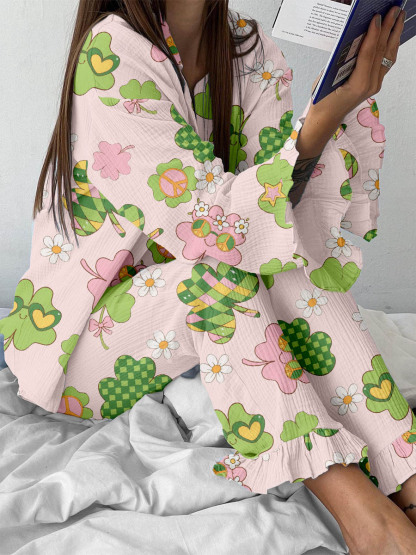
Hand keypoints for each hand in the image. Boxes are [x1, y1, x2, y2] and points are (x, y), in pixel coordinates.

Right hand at [311, 5, 405, 119]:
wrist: (326, 118)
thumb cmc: (323, 100)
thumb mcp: (327, 78)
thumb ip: (342, 60)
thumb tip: (354, 40)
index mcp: (358, 84)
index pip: (368, 54)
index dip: (373, 34)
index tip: (377, 17)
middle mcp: (370, 85)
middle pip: (381, 52)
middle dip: (389, 28)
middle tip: (394, 10)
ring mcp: (375, 85)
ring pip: (388, 55)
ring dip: (394, 35)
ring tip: (399, 17)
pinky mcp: (375, 83)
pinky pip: (386, 62)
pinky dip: (390, 46)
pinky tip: (393, 35)